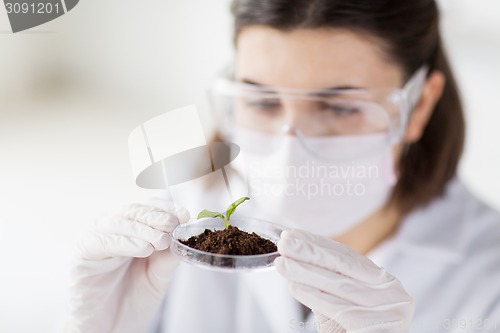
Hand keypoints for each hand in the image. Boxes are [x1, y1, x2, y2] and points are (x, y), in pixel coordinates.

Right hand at [64, 200, 189, 332]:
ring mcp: (95, 239)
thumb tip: (182, 234)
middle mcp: (112, 229)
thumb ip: (168, 255)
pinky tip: (143, 249)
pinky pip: (101, 242)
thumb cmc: (133, 299)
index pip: (148, 208)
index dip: (165, 208)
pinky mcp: (81, 254)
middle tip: (173, 225)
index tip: (184, 214)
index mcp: (131, 229)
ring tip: (162, 240)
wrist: (112, 328)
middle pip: (133, 211)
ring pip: (118, 222)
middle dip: (156, 216)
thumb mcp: (159, 275)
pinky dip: (124, 242)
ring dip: (143, 229)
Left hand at [275, 229, 413, 332]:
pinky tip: (293, 287)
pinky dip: (312, 296)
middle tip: (285, 241)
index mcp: (386, 283)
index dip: (318, 244)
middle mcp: (394, 293)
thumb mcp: (340, 304)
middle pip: (344, 266)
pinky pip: (338, 308)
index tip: (295, 234)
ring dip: (305, 272)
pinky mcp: (379, 327)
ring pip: (338, 284)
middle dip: (310, 251)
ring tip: (281, 264)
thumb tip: (296, 256)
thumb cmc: (351, 332)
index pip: (348, 257)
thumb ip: (327, 283)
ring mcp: (390, 309)